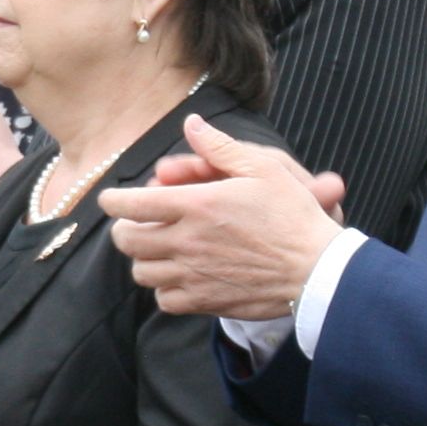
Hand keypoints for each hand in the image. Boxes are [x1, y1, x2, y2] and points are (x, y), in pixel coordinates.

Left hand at [97, 116, 350, 319]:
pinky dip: (164, 288)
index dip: (112, 200)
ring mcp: (194, 275)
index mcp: (197, 206)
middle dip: (124, 229)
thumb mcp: (263, 169)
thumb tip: (191, 123)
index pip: (131, 204)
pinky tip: (179, 276)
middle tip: (134, 224)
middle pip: (128, 240)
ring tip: (157, 250)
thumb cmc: (293, 216)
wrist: (317, 270)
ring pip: (142, 272)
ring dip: (144, 259)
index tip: (109, 199)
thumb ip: (220, 147)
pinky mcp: (205, 301)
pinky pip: (165, 300)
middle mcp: (187, 242)